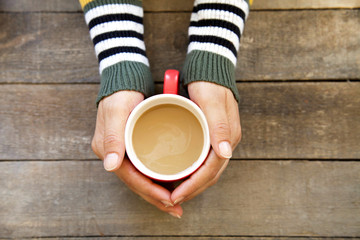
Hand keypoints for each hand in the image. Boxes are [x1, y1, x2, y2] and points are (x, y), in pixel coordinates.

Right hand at [91, 91, 182, 217]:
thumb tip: (111, 165)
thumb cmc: (120, 94)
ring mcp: (122, 152)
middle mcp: (114, 155)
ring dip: (157, 192)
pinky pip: (144, 168)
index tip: (169, 200)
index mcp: (108, 150)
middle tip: (177, 209)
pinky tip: (169, 182)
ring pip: (141, 178)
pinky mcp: (130, 146)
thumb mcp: (116, 112)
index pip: (131, 178)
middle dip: (156, 198)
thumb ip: (113, 137)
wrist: (123, 79)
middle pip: (136, 183)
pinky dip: (156, 179)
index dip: (150, 192)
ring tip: (175, 203)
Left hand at [171, 81, 241, 204]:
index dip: (194, 186)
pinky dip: (193, 172)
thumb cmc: (209, 83)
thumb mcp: (211, 101)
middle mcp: (226, 142)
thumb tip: (225, 152)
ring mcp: (221, 140)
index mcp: (228, 137)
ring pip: (208, 171)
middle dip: (192, 190)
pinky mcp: (213, 136)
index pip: (212, 171)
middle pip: (211, 175)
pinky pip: (204, 162)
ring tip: (174, 192)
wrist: (211, 68)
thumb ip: (218, 125)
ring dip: (193, 184)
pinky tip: (180, 174)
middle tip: (171, 199)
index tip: (175, 196)